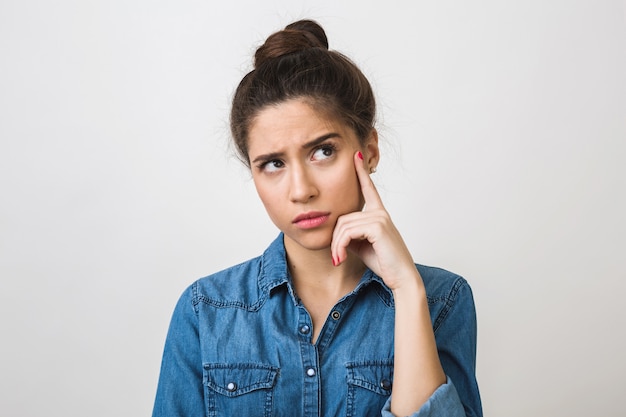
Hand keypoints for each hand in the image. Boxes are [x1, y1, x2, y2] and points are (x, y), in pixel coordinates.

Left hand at [331, 151, 419, 289]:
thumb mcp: (362, 246)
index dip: (361, 172)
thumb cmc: (384, 263)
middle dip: (335, 238)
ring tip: (338, 259)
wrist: (401, 277)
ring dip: (336, 245)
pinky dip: (340, 246)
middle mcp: (380, 213)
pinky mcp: (378, 226)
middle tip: (335, 256)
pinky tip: (341, 257)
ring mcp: (380, 217)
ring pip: (343, 225)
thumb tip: (336, 231)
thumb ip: (350, 234)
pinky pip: (348, 232)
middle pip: (343, 217)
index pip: (369, 189)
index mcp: (379, 215)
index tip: (356, 156)